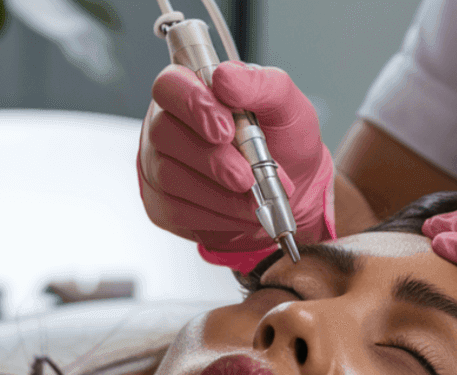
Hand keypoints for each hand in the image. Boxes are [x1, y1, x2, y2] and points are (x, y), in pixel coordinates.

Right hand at [138, 61, 335, 271]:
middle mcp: (168, 125)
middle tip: (246, 178)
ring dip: (218, 193)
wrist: (297, 194)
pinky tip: (241, 214)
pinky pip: (177, 210)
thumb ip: (261, 85)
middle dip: (211, 159)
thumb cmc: (286, 143)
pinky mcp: (164, 204)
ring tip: (255, 200)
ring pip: (169, 176)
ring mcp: (159, 165)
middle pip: (164, 133)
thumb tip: (225, 77)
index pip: (170, 85)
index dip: (192, 105)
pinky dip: (216, 215)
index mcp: (194, 91)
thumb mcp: (287, 107)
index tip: (226, 130)